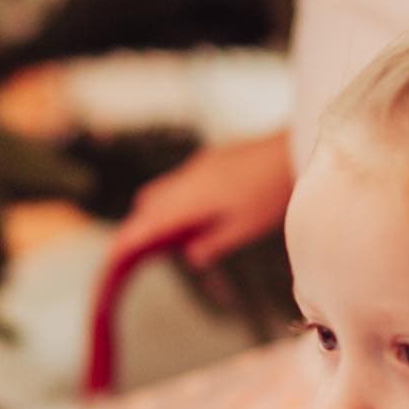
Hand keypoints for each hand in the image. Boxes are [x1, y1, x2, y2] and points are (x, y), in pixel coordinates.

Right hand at [105, 135, 292, 271]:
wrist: (296, 150)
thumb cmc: (271, 192)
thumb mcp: (242, 228)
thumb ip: (212, 243)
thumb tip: (192, 255)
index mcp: (188, 200)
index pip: (146, 223)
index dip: (126, 241)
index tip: (112, 258)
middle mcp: (186, 179)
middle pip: (147, 204)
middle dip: (140, 226)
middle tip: (142, 251)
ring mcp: (198, 166)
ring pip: (163, 190)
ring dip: (159, 212)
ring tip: (174, 236)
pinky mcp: (211, 160)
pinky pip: (180, 182)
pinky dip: (176, 201)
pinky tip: (199, 214)